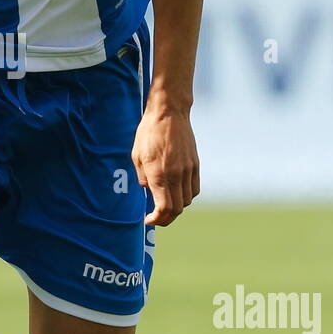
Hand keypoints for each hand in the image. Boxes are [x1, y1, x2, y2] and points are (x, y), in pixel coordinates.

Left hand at [131, 106, 199, 226]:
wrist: (169, 113)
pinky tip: (176, 192)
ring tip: (165, 203)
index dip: (156, 219)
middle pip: (177, 209)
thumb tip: (148, 190)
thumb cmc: (149, 132)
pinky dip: (186, 196)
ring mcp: (188, 170)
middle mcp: (176, 175)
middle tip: (155, 216)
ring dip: (176, 207)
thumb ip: (142, 177)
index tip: (148, 219)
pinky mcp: (195, 164)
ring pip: (187, 201)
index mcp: (159, 174)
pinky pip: (194, 189)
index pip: (164, 208)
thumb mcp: (137, 156)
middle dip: (165, 218)